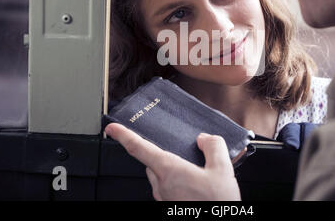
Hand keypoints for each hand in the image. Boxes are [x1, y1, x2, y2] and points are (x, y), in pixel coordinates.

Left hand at [105, 123, 241, 200]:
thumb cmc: (216, 204)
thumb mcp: (222, 169)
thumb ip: (213, 146)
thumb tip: (204, 138)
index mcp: (169, 170)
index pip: (138, 148)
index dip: (123, 135)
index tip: (112, 128)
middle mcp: (161, 185)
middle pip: (152, 161)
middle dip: (161, 152)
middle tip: (179, 149)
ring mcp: (164, 198)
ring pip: (159, 175)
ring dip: (170, 168)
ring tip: (194, 170)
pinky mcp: (168, 206)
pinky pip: (167, 187)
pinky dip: (175, 181)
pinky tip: (195, 184)